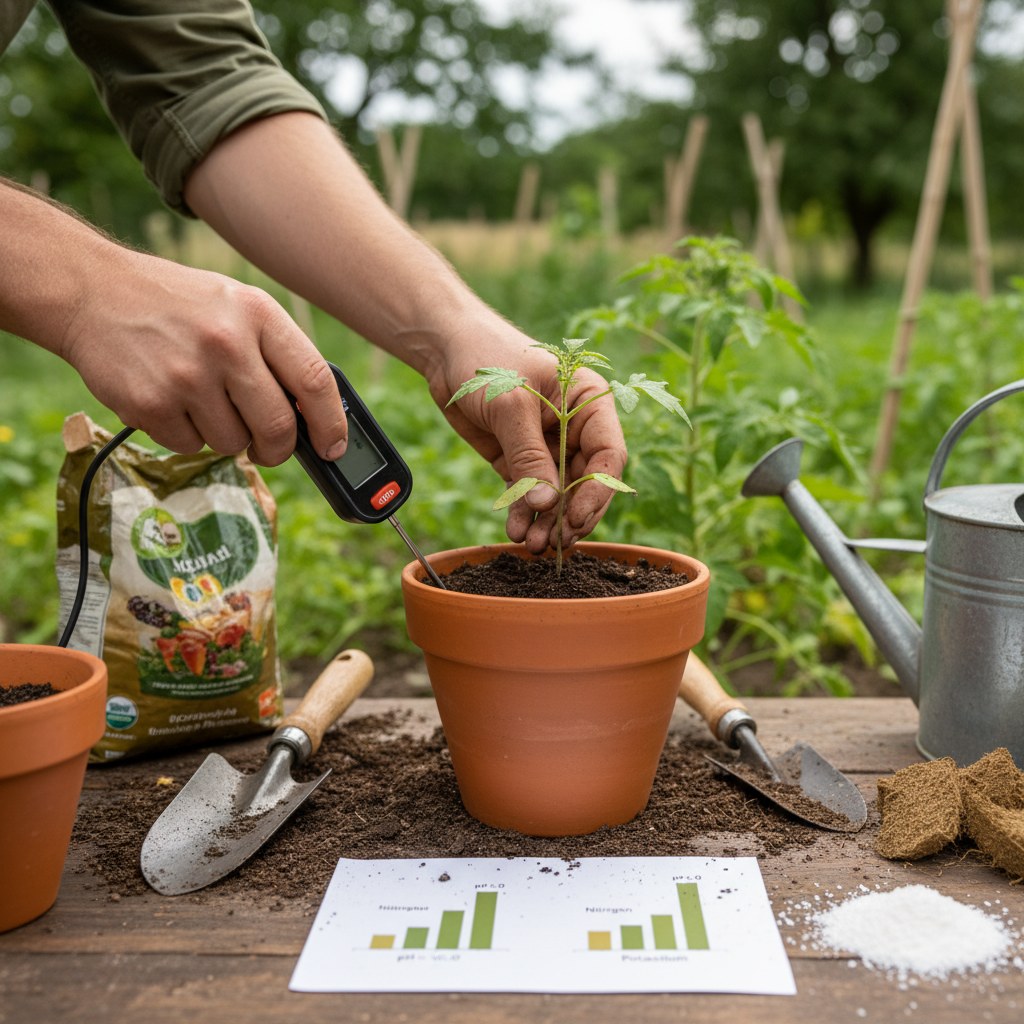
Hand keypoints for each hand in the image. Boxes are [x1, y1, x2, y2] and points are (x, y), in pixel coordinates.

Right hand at [61, 249, 347, 465]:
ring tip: (202, 398)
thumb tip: (315, 418)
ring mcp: (186, 376)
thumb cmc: (178, 306)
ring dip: (226, 435)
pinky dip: (187, 434)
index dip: (330, 424)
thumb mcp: (236, 307)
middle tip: (268, 445)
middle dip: (277, 447)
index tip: (331, 447)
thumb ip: (276, 355)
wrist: (91, 291)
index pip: (315, 380)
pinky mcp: (151, 404)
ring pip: (233, 443)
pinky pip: (191, 446)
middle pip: (278, 427)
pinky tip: (172, 398)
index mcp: (257, 313)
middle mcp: (226, 343)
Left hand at [425, 324, 627, 553]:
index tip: (577, 519)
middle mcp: (574, 428)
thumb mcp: (511, 406)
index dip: (598, 491)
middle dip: (570, 514)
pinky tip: (516, 530)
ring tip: (532, 544)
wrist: (444, 350)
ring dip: (546, 521)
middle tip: (554, 542)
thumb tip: (549, 504)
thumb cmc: (487, 359)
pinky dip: (524, 513)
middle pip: (585, 483)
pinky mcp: (518, 459)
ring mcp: (546, 446)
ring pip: (557, 494)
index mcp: (588, 403)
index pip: (608, 455)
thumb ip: (530, 457)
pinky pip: (528, 493)